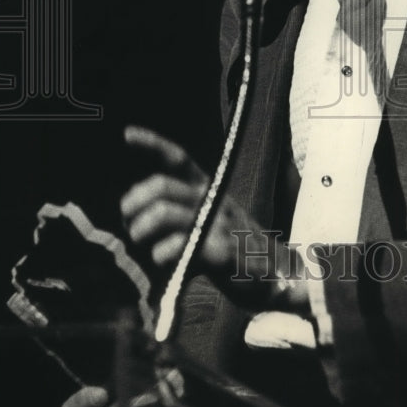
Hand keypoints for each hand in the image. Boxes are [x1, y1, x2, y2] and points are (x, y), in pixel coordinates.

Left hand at [120, 126, 308, 313]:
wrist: (279, 273)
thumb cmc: (237, 247)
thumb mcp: (210, 220)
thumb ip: (178, 212)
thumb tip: (135, 214)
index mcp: (208, 189)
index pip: (178, 159)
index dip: (153, 144)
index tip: (127, 133)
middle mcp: (212, 199)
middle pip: (161, 185)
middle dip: (134, 202)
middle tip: (128, 222)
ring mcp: (217, 223)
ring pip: (164, 212)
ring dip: (142, 229)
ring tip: (142, 244)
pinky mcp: (220, 250)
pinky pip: (178, 245)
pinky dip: (161, 254)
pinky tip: (165, 262)